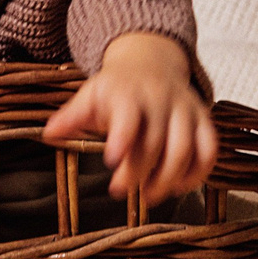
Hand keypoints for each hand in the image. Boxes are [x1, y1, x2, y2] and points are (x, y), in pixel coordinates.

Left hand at [43, 30, 217, 202]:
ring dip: (167, 179)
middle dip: (137, 171)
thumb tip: (49, 133)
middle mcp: (160, 100)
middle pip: (154, 142)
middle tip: (118, 190)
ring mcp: (185, 110)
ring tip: (147, 196)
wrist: (152, 61)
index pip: (128, 116)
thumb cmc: (117, 87)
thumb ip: (72, 116)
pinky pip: (208, 149)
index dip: (122, 138)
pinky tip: (179, 187)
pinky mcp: (203, 120)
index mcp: (128, 94)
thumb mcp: (90, 95)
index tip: (110, 160)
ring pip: (184, 149)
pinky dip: (198, 172)